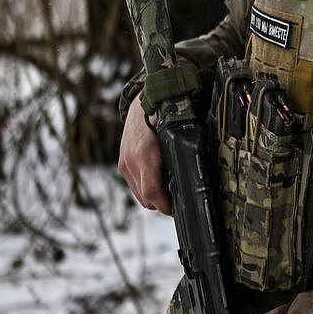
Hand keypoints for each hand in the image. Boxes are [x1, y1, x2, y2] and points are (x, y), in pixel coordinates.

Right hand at [117, 93, 171, 214]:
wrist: (142, 105)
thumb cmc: (163, 119)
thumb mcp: (174, 137)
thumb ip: (179, 158)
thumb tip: (191, 178)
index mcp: (145, 155)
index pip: (152, 192)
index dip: (165, 205)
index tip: (176, 208)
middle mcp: (131, 161)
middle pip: (146, 198)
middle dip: (161, 204)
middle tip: (177, 202)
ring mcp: (124, 163)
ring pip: (139, 194)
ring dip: (153, 197)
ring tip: (169, 192)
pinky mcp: (122, 163)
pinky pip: (134, 184)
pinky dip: (145, 187)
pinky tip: (158, 181)